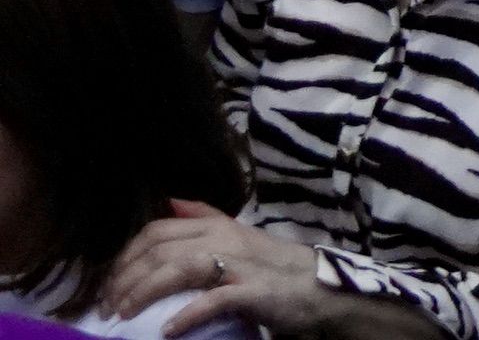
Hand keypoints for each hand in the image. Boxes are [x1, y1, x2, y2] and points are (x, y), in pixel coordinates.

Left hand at [105, 208, 326, 327]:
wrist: (320, 286)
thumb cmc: (274, 265)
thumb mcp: (239, 235)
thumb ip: (205, 218)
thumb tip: (170, 201)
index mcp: (218, 227)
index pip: (157, 231)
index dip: (126, 256)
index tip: (109, 282)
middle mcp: (225, 240)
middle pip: (161, 251)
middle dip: (125, 279)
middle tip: (107, 306)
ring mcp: (239, 265)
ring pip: (180, 269)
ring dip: (144, 293)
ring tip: (123, 315)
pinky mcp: (253, 291)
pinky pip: (213, 300)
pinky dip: (186, 315)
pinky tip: (167, 330)